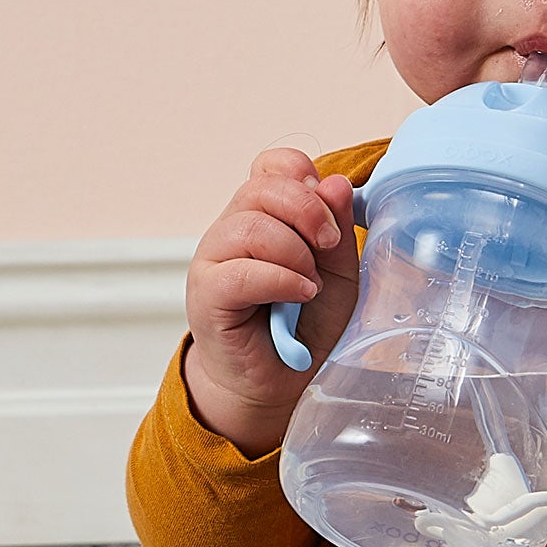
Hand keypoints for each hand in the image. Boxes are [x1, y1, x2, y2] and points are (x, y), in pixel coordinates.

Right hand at [182, 148, 360, 455]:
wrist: (280, 381)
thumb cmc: (306, 325)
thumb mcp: (339, 275)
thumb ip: (338, 232)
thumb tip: (337, 183)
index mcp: (263, 214)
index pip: (273, 165)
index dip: (304, 177)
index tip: (329, 215)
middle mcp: (232, 228)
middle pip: (262, 187)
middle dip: (307, 211)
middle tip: (328, 246)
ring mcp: (213, 259)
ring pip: (250, 225)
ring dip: (294, 253)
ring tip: (310, 285)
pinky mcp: (206, 294)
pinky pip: (239, 272)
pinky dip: (279, 279)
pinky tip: (300, 294)